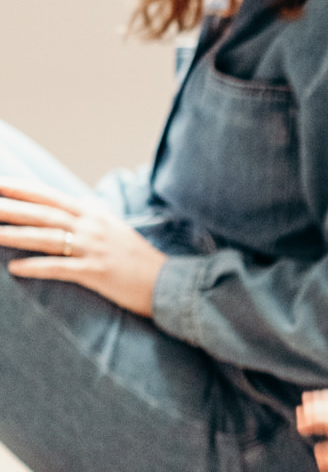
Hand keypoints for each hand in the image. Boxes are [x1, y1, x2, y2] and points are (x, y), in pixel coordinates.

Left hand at [0, 179, 166, 317]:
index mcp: (93, 213)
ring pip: (47, 238)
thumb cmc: (137, 258)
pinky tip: (15, 268)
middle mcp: (91, 227)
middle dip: (10, 208)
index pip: (50, 196)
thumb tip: (65, 208)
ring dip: (16, 235)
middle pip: (43, 213)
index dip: (22, 189)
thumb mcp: (112, 228)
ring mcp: (94, 249)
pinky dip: (36, 267)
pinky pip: (60, 268)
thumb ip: (88, 217)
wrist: (167, 282)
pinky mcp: (96, 273)